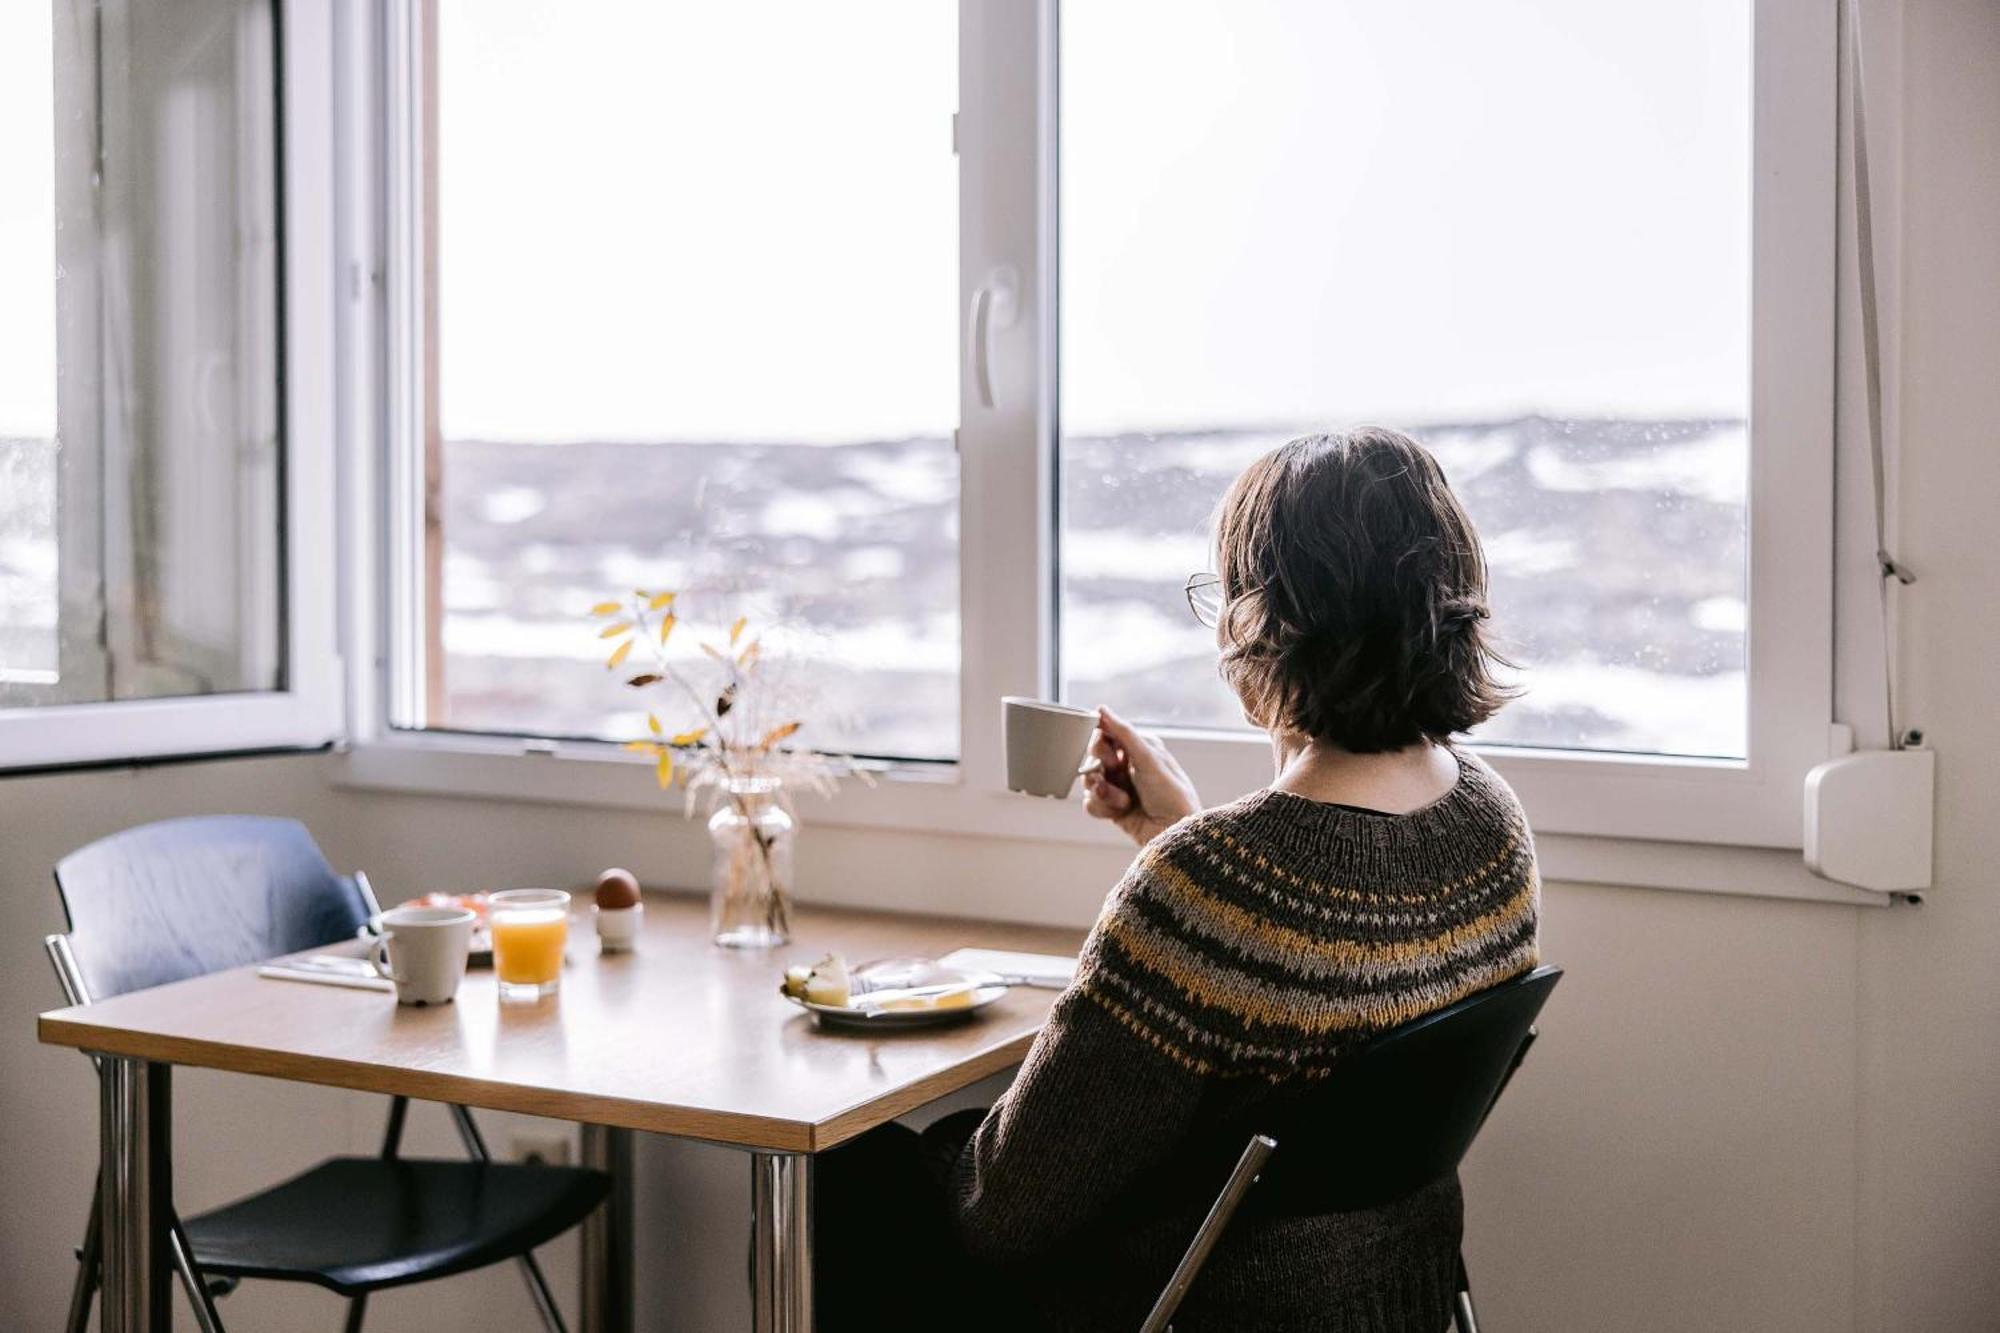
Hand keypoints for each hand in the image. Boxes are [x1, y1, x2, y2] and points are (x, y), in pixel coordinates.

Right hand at [1081, 707, 1201, 847]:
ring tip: (1122, 800)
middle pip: (1092, 757)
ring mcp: (1119, 787)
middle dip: (1100, 768)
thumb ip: (1124, 733)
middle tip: (1114, 774)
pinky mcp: (1112, 808)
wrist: (1175, 834)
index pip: (1105, 734)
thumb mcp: (1149, 759)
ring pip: (1089, 781)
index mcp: (1140, 748)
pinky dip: (1103, 807)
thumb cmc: (1171, 794)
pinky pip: (1090, 802)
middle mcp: (1128, 765)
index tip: (1107, 753)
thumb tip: (1102, 709)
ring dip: (1104, 792)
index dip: (1100, 743)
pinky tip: (1120, 811)